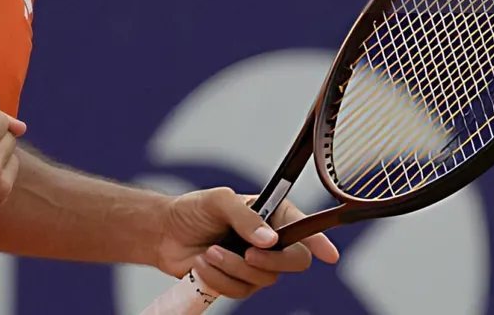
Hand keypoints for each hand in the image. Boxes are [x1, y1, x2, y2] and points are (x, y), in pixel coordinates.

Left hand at [155, 187, 339, 300]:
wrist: (164, 234)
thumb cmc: (193, 211)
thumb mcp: (218, 201)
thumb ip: (244, 216)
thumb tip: (269, 240)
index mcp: (272, 215)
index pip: (303, 227)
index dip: (320, 241)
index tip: (329, 255)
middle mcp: (269, 241)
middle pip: (294, 261)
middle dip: (270, 261)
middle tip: (247, 253)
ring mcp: (255, 264)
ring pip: (263, 278)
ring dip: (232, 267)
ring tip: (209, 252)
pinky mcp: (238, 282)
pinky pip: (240, 291)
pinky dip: (219, 279)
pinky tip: (203, 264)